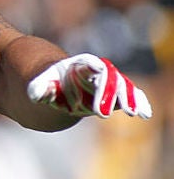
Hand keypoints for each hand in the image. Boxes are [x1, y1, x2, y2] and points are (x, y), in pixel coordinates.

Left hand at [27, 53, 151, 119]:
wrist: (57, 82)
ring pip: (122, 86)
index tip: (97, 69)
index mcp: (76, 66)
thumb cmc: (47, 82)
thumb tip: (34, 93)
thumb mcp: (38, 85)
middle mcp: (95, 72)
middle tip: (102, 112)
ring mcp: (105, 83)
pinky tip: (145, 113)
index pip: (86, 65)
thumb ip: (38, 88)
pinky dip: (138, 102)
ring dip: (128, 98)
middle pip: (107, 77)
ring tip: (134, 113)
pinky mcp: (113, 94)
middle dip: (107, 92)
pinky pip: (129, 95)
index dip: (91, 66)